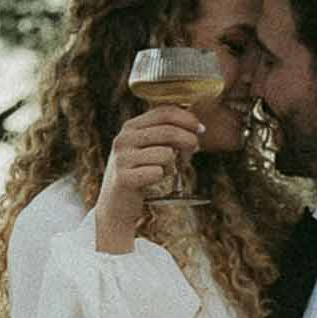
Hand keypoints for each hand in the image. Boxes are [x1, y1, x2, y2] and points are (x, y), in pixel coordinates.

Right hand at [94, 106, 204, 248]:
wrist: (115, 205)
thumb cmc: (139, 173)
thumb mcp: (148, 147)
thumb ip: (166, 134)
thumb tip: (197, 126)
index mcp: (131, 126)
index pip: (164, 112)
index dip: (187, 119)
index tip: (200, 129)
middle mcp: (124, 138)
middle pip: (168, 131)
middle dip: (188, 141)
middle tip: (193, 152)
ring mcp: (122, 158)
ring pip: (166, 154)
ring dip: (172, 165)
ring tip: (164, 172)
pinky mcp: (124, 178)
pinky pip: (157, 172)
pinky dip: (161, 177)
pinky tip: (153, 180)